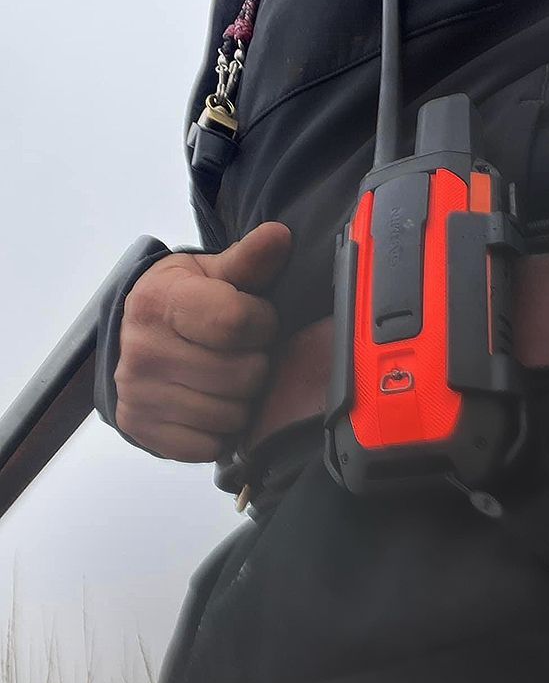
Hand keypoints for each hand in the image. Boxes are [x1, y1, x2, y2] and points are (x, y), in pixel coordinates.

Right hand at [114, 222, 290, 461]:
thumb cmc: (184, 300)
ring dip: (243, 400)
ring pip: (231, 415)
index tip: (259, 320)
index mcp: (162, 302)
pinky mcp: (141, 429)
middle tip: (243, 352)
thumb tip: (280, 236)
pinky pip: (208, 447)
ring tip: (230, 377)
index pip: (237, 322)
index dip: (264, 323)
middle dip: (256, 363)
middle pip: (242, 375)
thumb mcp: (214, 273)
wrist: (133, 334)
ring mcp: (138, 394)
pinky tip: (213, 404)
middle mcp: (142, 350)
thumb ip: (250, 260)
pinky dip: (221, 431)